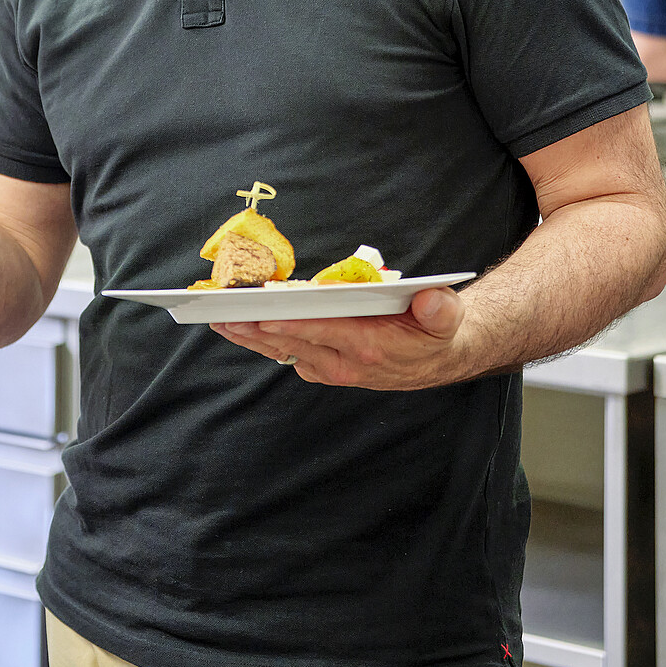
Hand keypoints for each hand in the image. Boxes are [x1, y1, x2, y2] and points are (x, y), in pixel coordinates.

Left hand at [210, 287, 465, 389]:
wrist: (435, 358)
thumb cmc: (434, 330)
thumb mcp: (446, 316)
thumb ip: (440, 309)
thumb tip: (431, 299)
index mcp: (370, 347)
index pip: (324, 333)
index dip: (293, 324)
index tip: (263, 315)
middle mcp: (345, 363)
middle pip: (293, 343)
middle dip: (257, 328)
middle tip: (222, 314)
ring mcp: (330, 367)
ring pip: (283, 351)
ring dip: (251, 338)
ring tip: (219, 321)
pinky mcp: (322, 366)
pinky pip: (286, 353)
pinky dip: (263, 340)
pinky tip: (240, 327)